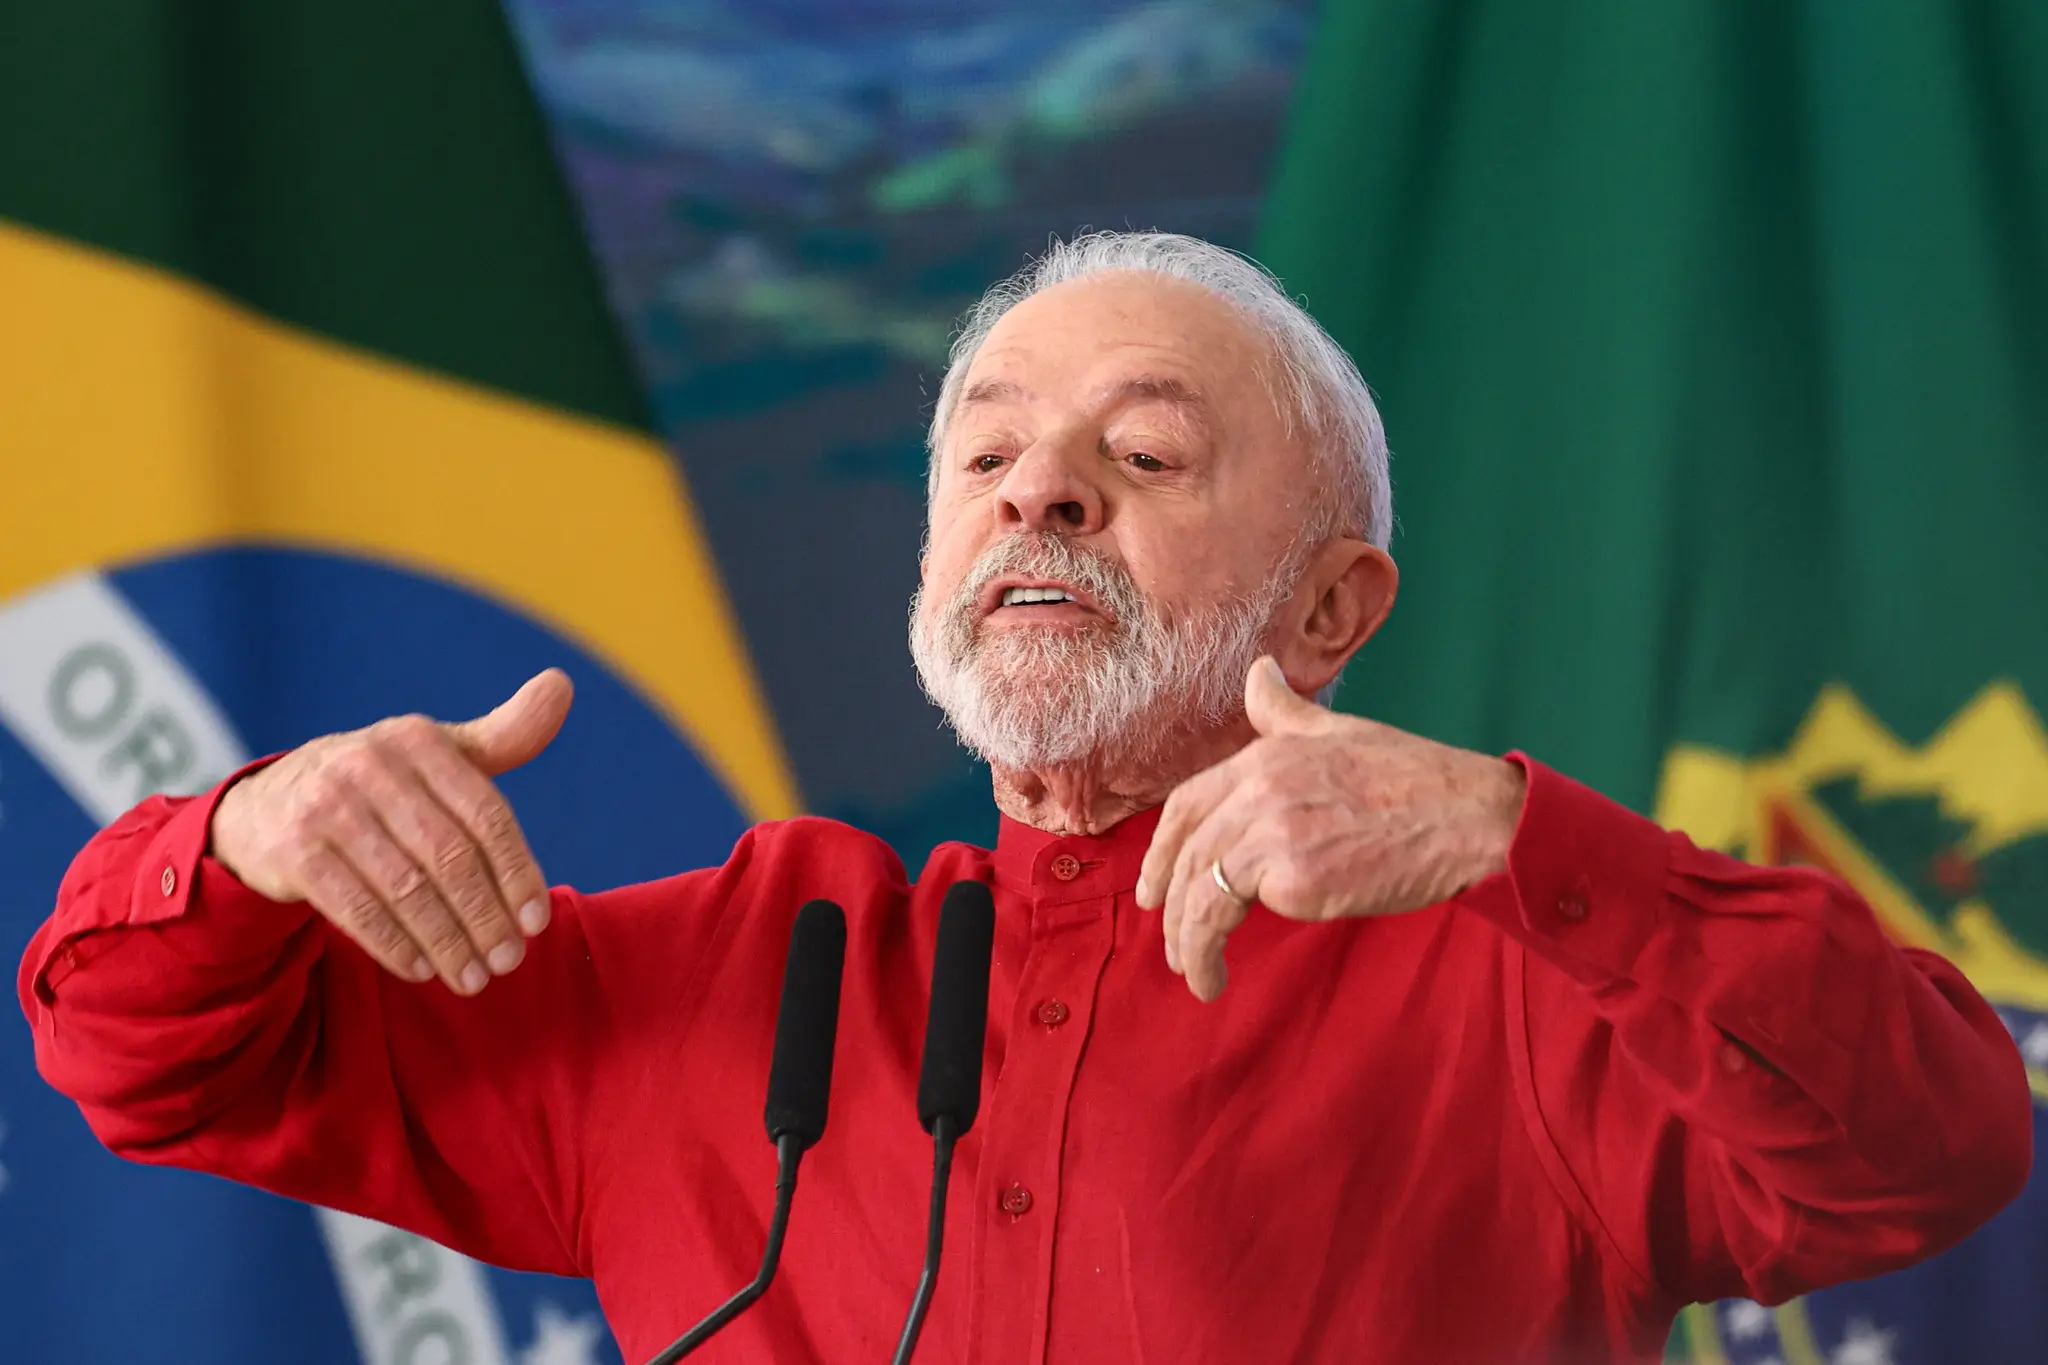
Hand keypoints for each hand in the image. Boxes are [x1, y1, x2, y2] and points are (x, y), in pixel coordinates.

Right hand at [207, 669, 572, 994]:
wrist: (269, 803)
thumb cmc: (382, 784)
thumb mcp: (438, 755)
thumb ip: (503, 736)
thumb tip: (562, 685)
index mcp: (418, 739)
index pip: (486, 815)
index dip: (518, 873)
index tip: (537, 922)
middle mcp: (370, 765)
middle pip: (450, 857)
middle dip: (485, 917)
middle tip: (509, 962)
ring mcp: (327, 807)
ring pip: (407, 889)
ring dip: (447, 941)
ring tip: (474, 978)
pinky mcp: (294, 850)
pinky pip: (356, 908)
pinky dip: (395, 944)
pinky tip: (421, 969)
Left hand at [1135, 657, 1524, 1001]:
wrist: (1470, 819)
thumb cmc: (1417, 780)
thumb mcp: (1340, 731)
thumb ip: (1286, 713)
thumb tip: (1257, 672)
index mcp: (1267, 754)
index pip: (1188, 802)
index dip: (1162, 848)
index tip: (1153, 886)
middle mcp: (1260, 788)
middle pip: (1186, 849)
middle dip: (1168, 899)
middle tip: (1168, 938)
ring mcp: (1274, 832)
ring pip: (1198, 889)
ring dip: (1186, 939)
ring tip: (1193, 972)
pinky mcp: (1295, 878)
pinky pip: (1227, 916)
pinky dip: (1208, 952)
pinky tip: (1214, 979)